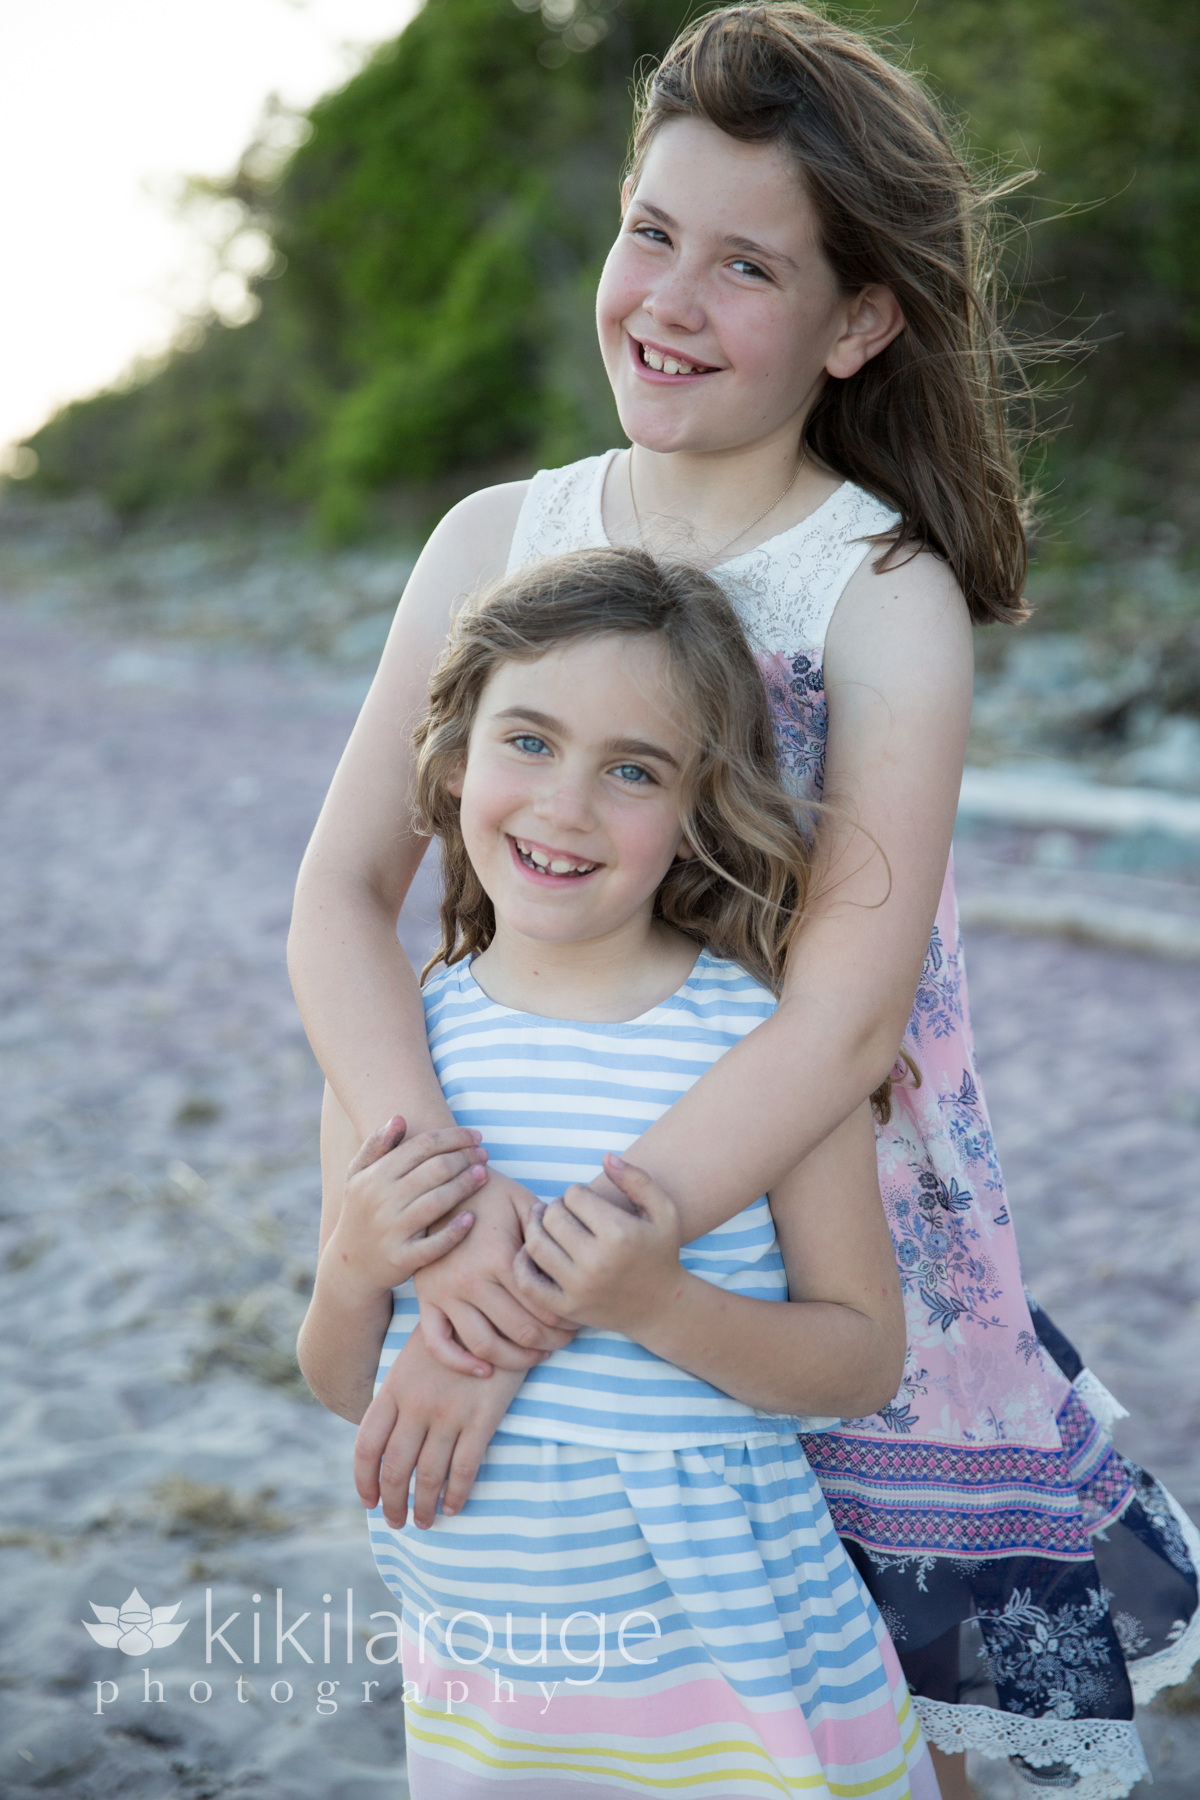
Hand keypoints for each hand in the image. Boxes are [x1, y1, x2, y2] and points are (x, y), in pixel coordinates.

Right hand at [325, 1116, 486, 1298]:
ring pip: (438, 1202)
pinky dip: (454, 1231)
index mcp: (374, 1176)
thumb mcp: (357, 1175)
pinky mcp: (402, 1259)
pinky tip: (471, 1218)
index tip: (476, 1136)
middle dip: (465, 1158)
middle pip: (435, 1170)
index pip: (422, 1146)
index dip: (454, 1137)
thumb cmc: (362, 1210)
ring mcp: (392, 1231)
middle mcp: (381, 1201)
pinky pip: (434, 1244)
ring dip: (466, 1185)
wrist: (349, 1264)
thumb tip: (400, 1118)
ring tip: (485, 1175)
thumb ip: (376, 1144)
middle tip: (484, 1154)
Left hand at [354, 1322, 525, 1529]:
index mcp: (394, 1388)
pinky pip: (465, 1468)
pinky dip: (458, 1494)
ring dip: (425, 1506)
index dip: (364, 1480)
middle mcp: (416, 1405)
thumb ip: (400, 1393)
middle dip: (393, 1503)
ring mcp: (449, 1413)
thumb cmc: (455, 1332)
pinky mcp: (482, 1417)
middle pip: (395, 1469)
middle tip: (397, 1522)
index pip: (367, 1445)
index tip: (369, 1501)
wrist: (496, 1308)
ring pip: (429, 1475)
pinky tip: (456, 1506)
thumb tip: (388, 1434)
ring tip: (425, 1521)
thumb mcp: (414, 1356)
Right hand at [413, 1172, 576, 1374]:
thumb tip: (572, 1267)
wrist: (438, 1186)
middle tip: (566, 1341)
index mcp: (499, 1257)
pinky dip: (460, 1364)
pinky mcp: (426, 1299)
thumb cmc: (488, 1192)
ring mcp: (445, 1293)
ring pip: (485, 1346)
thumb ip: (548, 1233)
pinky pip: (438, 1344)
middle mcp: (471, 1280)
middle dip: (551, 1342)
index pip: (543, 1305)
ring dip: (517, 1360)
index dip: (567, 1320)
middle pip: (521, 1331)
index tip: (578, 1321)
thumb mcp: (523, 1202)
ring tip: (536, 1355)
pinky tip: (485, 1371)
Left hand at [513, 1154, 683, 1336]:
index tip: (586, 1201)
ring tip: (547, 1225)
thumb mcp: (663, 1210)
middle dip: (556, 1208)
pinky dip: (522, 1262)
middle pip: (552, 1217)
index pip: (573, 1195)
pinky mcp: (566, 1308)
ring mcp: (578, 1288)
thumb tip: (605, 1157)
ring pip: (535, 1244)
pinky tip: (533, 1251)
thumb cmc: (661, 1252)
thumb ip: (637, 1178)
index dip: (577, 1192)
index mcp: (619, 1234)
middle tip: (565, 1212)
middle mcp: (596, 1262)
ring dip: (536, 1228)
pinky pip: (527, 1280)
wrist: (661, 1307)